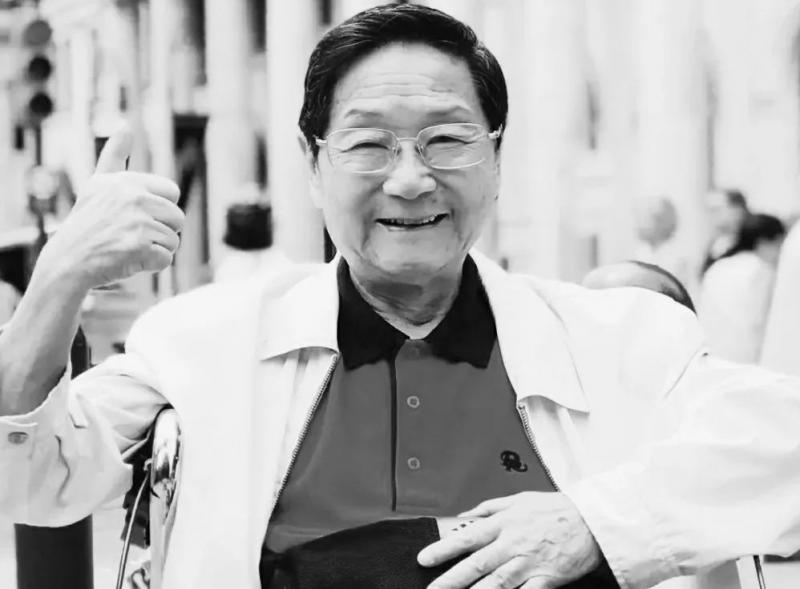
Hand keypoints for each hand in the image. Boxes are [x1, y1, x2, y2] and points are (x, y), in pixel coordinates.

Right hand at [40, 123, 183, 289]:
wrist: (67, 262)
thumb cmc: (87, 224)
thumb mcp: (98, 185)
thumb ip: (115, 156)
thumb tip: (126, 125)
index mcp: (127, 182)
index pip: (172, 192)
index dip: (159, 208)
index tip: (136, 215)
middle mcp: (133, 198)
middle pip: (178, 218)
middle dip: (161, 231)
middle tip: (131, 235)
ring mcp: (138, 223)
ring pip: (174, 240)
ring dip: (156, 249)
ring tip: (128, 248)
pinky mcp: (141, 248)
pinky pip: (167, 259)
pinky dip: (151, 265)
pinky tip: (128, 261)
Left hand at [418, 492, 600, 588]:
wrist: (591, 520)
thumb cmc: (554, 509)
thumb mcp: (518, 499)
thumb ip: (488, 508)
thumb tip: (463, 516)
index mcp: (504, 523)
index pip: (467, 537)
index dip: (443, 549)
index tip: (424, 558)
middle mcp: (512, 544)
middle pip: (477, 564)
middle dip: (451, 579)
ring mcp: (529, 563)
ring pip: (497, 583)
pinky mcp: (546, 579)